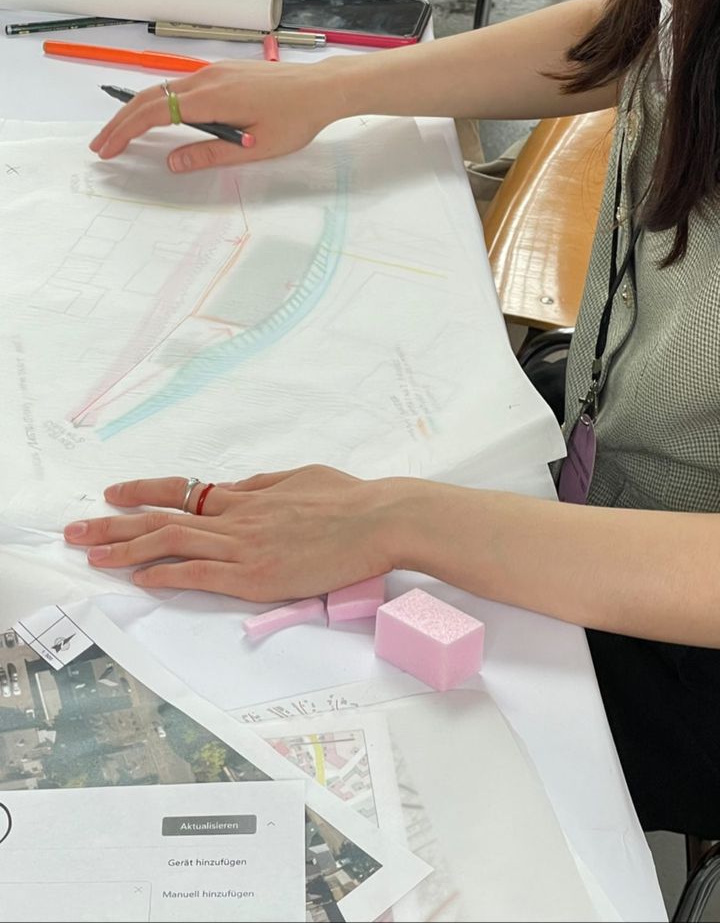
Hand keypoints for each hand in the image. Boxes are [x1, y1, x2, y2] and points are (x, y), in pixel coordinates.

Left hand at [63, 465, 412, 599]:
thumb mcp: (301, 478)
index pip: (182, 491)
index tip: (113, 493)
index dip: (143, 491)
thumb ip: (264, 486)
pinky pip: (202, 574)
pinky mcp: (257, 576)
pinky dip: (168, 574)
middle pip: (163, 518)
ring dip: (126, 550)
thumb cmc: (351, 500)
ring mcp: (245, 547)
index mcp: (249, 496)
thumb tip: (235, 487)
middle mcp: (238, 518)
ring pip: (173, 544)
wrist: (380, 518)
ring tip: (91, 556)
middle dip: (114, 525)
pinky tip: (141, 578)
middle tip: (75, 530)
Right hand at [89, 58, 347, 171]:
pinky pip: (180, 86)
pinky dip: (158, 102)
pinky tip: (156, 117)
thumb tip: (173, 162)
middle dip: (120, 122)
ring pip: (163, 89)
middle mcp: (206, 79)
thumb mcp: (254, 146)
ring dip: (137, 112)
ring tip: (120, 133)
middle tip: (100, 145)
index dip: (126, 132)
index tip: (107, 149)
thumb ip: (211, 154)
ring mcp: (214, 72)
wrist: (322, 88)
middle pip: (150, 98)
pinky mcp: (223, 72)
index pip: (154, 113)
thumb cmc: (296, 119)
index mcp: (211, 98)